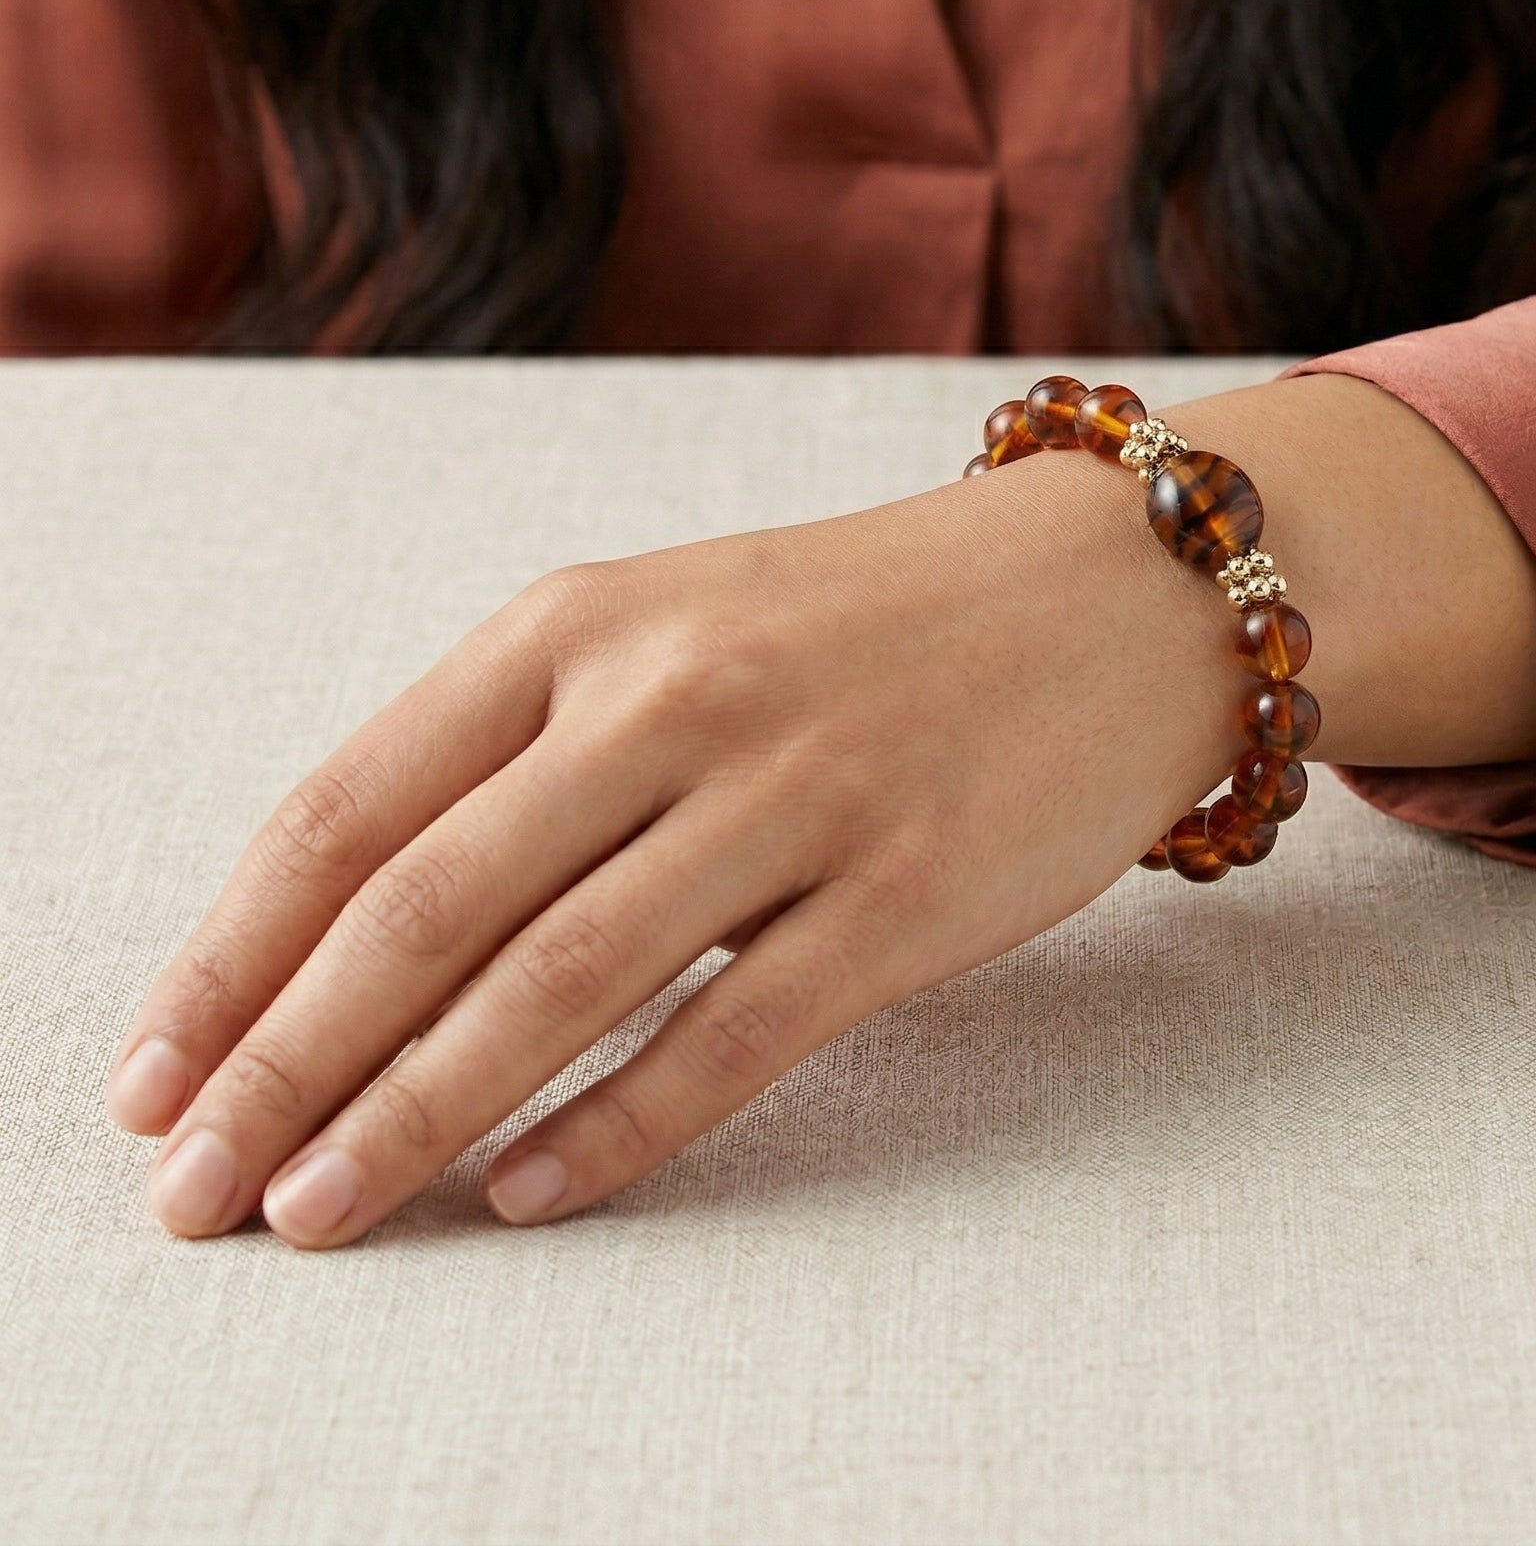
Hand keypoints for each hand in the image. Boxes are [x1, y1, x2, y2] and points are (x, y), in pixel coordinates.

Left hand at [104, 440, 1245, 1246]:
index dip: (234, 953)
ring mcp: (800, 791)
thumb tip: (360, 929)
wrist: (1117, 585)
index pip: (354, 802)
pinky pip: (729, 1034)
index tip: (155, 1071)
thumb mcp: (678, 619)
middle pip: (429, 909)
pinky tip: (527, 1191)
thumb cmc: (874, 618)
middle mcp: (677, 693)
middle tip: (198, 1191)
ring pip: (558, 981)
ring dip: (415, 1115)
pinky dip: (612, 1127)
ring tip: (320, 1211)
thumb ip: (529, 740)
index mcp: (587, 619)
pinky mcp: (909, 891)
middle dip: (289, 1064)